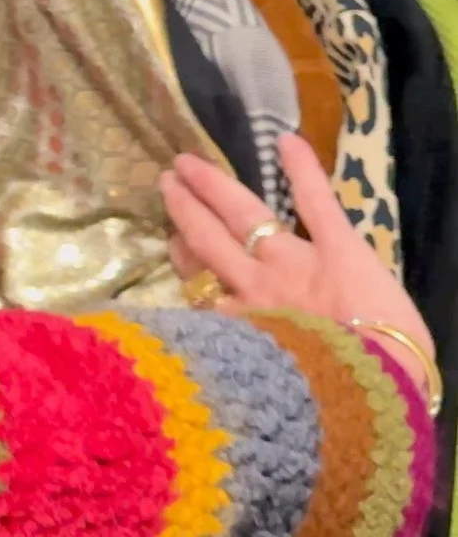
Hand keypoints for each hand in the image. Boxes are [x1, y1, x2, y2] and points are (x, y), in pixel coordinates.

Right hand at [161, 134, 433, 379]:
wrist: (369, 391)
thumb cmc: (319, 395)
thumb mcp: (255, 387)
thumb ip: (228, 359)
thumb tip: (191, 354)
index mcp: (238, 321)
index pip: (200, 285)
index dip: (184, 258)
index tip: (171, 241)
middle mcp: (254, 287)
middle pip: (209, 241)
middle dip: (186, 209)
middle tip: (167, 179)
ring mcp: (293, 263)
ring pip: (244, 218)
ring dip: (217, 187)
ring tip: (189, 165)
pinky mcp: (340, 248)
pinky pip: (317, 204)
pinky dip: (304, 170)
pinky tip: (287, 140)